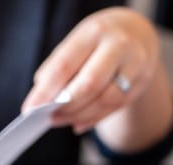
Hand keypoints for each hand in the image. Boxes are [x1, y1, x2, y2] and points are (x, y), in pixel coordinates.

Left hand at [22, 7, 160, 132]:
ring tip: (60, 120)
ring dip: (79, 115)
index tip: (29, 108)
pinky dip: (93, 119)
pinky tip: (78, 123)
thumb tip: (39, 101)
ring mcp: (135, 64)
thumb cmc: (95, 42)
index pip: (65, 66)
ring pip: (106, 100)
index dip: (46, 91)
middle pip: (90, 84)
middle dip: (66, 106)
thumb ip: (57, 68)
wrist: (136, 33)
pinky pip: (115, 108)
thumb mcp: (75, 44)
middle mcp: (118, 45)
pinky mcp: (143, 82)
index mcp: (93, 32)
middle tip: (48, 118)